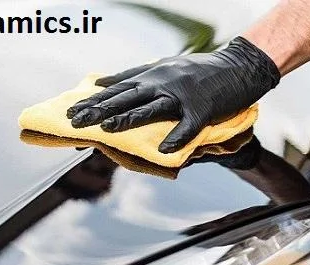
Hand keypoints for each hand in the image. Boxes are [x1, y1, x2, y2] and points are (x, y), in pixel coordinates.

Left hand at [66, 37, 279, 152]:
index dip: (93, 102)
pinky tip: (164, 151)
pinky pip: (188, 127)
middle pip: (126, 98)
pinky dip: (177, 138)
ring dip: (129, 118)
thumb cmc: (197, 70)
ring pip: (151, 108)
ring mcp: (182, 96)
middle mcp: (162, 83)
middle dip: (99, 110)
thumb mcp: (162, 66)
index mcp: (151, 75)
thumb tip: (99, 82)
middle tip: (76, 121)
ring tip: (108, 129)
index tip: (71, 112)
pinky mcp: (202, 110)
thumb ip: (131, 76)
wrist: (239, 67)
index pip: (116, 90)